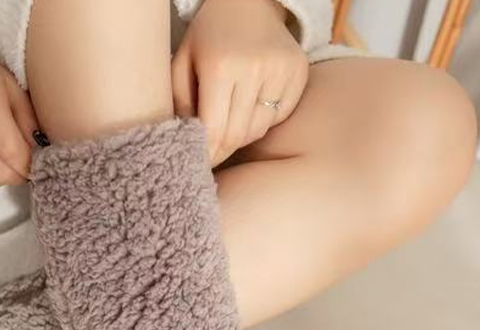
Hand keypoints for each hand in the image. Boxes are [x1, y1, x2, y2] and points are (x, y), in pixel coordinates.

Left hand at [172, 0, 308, 165]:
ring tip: (229, 125)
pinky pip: (278, 118)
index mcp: (221, 67)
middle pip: (237, 135)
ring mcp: (281, 71)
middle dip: (222, 150)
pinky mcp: (298, 73)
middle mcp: (255, 68)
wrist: (248, 3)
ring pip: (257, 130)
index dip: (207, 154)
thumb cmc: (209, 37)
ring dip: (241, 136)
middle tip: (212, 155)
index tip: (200, 164)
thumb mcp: (183, 64)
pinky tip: (250, 107)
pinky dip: (262, 121)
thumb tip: (189, 146)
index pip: (215, 130)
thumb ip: (180, 105)